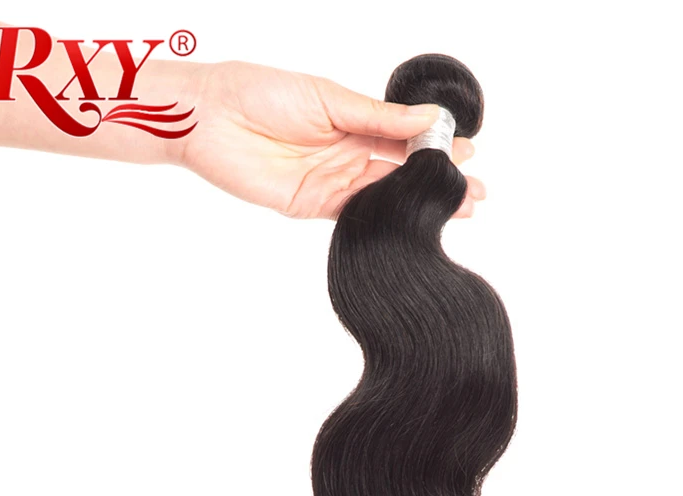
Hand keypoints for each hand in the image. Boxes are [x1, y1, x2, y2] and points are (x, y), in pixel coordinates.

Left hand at [174, 61, 485, 219]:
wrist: (210, 118)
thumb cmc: (259, 92)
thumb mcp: (328, 97)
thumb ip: (378, 116)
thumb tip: (427, 119)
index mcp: (352, 119)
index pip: (403, 136)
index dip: (435, 146)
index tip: (466, 153)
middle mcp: (347, 151)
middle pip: (401, 169)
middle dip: (437, 181)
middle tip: (472, 193)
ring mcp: (333, 180)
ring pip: (385, 194)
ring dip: (418, 202)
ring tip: (457, 209)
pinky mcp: (315, 204)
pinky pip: (356, 211)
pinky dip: (385, 213)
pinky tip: (411, 215)